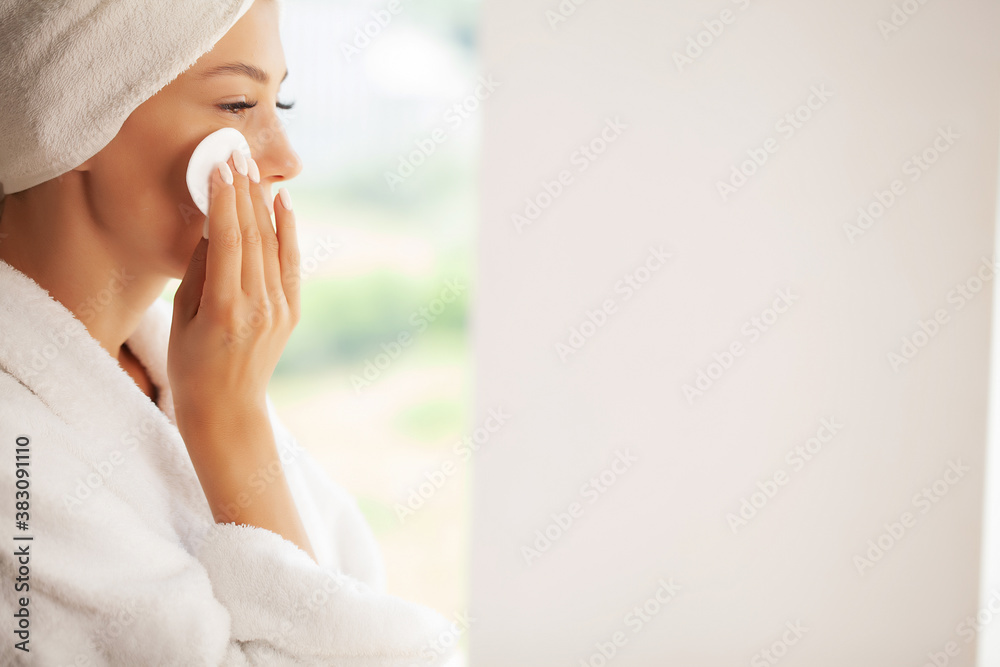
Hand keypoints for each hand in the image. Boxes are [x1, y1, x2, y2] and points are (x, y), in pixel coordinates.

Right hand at [167, 150, 299, 430]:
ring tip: (253, 169)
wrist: (228, 410)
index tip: (219, 167)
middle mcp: (259, 305)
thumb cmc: (192, 366)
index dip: (225, 199)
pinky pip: (291, 262)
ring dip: (263, 204)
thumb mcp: (181, 317)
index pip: (228, 240)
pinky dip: (288, 231)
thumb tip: (213, 224)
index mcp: (226, 308)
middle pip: (253, 236)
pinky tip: (282, 203)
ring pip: (273, 245)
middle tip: (235, 155)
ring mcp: (281, 309)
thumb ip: (199, 270)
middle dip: (244, 191)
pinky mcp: (292, 312)